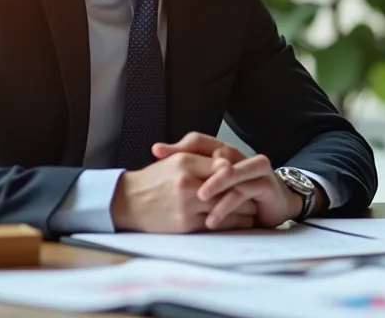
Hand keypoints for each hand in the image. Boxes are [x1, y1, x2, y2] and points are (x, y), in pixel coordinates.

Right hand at [109, 152, 256, 232]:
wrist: (126, 202)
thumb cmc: (153, 181)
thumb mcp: (174, 161)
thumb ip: (201, 160)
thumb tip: (228, 164)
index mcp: (185, 162)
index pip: (224, 168)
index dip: (240, 174)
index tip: (249, 178)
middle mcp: (187, 183)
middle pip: (229, 188)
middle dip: (246, 193)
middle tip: (258, 195)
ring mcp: (186, 205)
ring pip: (226, 208)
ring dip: (243, 211)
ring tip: (253, 211)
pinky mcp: (185, 224)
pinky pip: (216, 224)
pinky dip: (231, 224)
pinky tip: (239, 223)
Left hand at [152, 132, 308, 229]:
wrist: (275, 206)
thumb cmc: (241, 196)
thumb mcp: (212, 187)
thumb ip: (192, 174)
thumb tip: (159, 155)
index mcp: (224, 152)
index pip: (199, 140)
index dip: (178, 145)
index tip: (156, 152)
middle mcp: (239, 156)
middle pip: (216, 153)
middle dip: (196, 165)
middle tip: (176, 179)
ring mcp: (253, 167)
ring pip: (231, 173)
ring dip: (215, 186)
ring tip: (198, 199)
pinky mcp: (264, 183)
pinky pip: (243, 192)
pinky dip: (226, 206)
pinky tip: (212, 219)